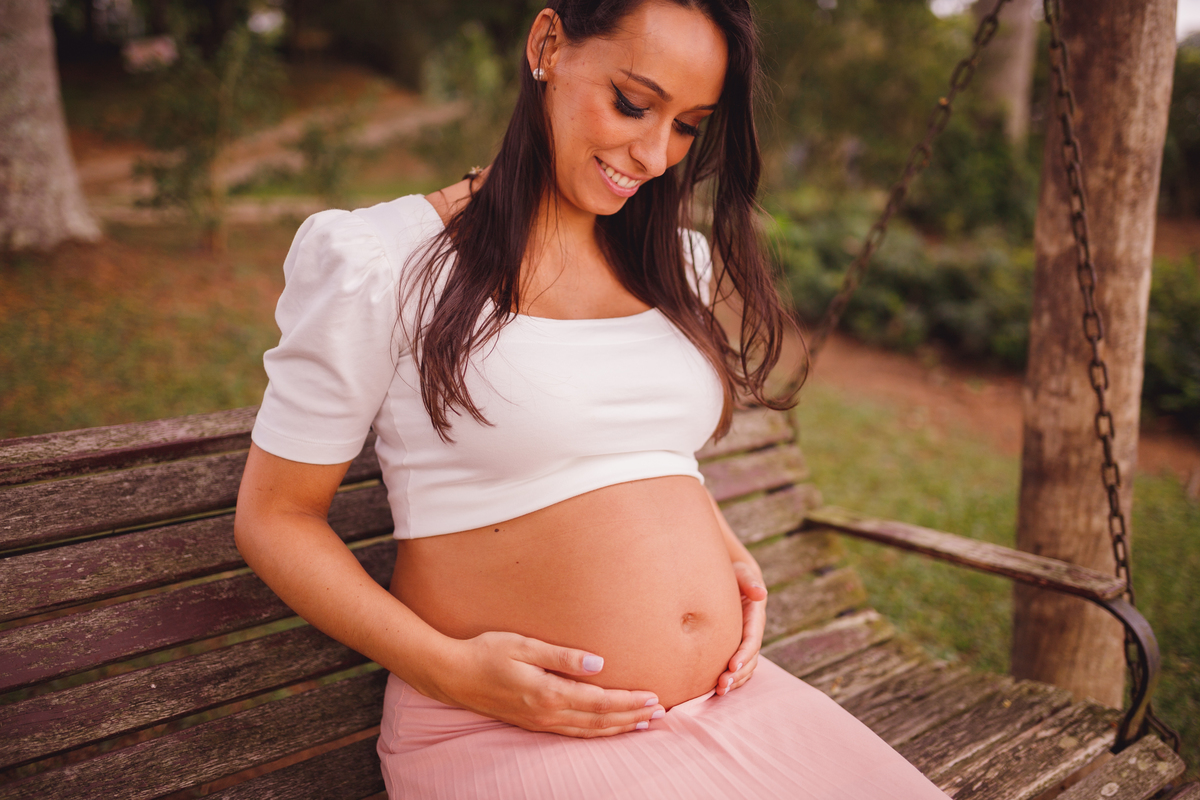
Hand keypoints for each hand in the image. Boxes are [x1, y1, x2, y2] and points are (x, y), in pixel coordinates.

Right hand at [436, 631, 664, 737]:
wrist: (453, 675)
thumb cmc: (487, 652)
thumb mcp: (524, 645)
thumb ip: (562, 656)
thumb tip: (598, 663)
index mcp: (548, 693)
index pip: (600, 702)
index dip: (628, 701)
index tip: (652, 697)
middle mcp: (546, 713)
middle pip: (599, 720)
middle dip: (632, 717)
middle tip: (660, 712)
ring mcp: (539, 722)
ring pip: (588, 731)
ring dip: (618, 727)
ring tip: (643, 723)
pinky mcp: (532, 723)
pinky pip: (573, 733)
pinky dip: (596, 732)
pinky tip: (607, 727)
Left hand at [715, 561, 766, 695]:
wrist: (733, 579)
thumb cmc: (735, 575)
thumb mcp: (742, 574)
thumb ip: (750, 582)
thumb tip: (760, 593)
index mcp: (755, 616)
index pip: (752, 639)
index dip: (744, 654)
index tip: (732, 666)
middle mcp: (754, 631)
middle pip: (750, 658)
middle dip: (738, 673)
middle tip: (722, 685)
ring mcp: (747, 640)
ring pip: (746, 666)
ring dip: (735, 680)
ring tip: (720, 691)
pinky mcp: (738, 645)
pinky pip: (739, 666)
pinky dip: (732, 678)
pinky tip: (718, 688)